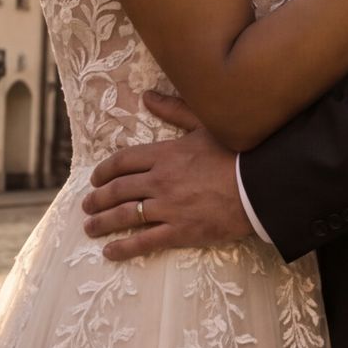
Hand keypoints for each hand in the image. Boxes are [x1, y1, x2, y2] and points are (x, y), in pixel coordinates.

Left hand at [79, 92, 254, 261]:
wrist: (261, 186)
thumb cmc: (237, 153)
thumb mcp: (205, 125)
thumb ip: (174, 110)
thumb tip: (148, 96)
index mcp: (165, 154)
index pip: (122, 162)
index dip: (103, 171)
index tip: (95, 179)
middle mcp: (160, 181)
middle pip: (117, 190)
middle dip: (97, 199)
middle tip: (87, 205)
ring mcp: (169, 208)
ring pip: (124, 216)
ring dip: (102, 223)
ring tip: (90, 227)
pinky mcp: (180, 231)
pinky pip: (144, 242)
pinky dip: (123, 248)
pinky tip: (110, 252)